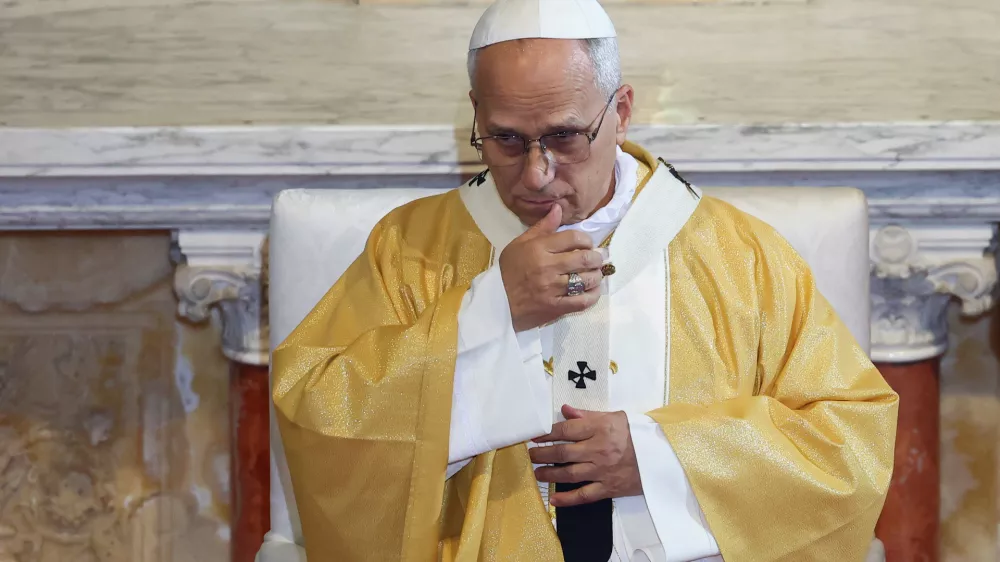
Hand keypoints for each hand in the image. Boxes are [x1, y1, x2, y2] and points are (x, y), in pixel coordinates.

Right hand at [499, 205, 603, 331]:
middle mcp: (548, 267)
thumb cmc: (509, 270)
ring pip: (587, 280)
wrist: (497, 302)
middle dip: (596, 258)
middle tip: (596, 259)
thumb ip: (542, 227)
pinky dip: (593, 296)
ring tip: (595, 275)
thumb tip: (558, 208)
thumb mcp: (520, 244)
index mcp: (539, 248)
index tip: (587, 244)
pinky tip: (593, 291)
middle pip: (585, 258)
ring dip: (596, 276)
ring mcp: (553, 288)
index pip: (574, 238)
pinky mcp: (556, 307)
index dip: (586, 239)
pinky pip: (583, 301)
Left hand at [529, 405, 641, 506]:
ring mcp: (603, 471)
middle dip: (542, 453)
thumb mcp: (614, 417)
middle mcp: (598, 450)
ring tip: (537, 473)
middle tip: (530, 454)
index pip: (566, 430)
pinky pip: (584, 495)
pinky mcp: (609, 488)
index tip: (534, 436)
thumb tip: (564, 410)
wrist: (662, 455)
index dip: (546, 433)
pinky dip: (567, 499)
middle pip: (563, 452)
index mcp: (600, 428)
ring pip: (569, 474)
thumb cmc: (636, 433)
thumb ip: (587, 415)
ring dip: (549, 474)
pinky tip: (554, 499)